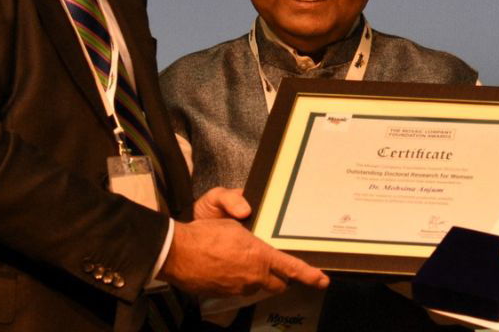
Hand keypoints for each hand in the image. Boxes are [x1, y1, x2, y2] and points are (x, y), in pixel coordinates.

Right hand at [159, 187, 328, 296]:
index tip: (323, 281)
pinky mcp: (224, 295)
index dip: (309, 276)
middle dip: (280, 277)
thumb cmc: (203, 231)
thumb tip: (247, 209)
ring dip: (257, 277)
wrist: (176, 253)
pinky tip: (227, 267)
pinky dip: (238, 280)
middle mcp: (253, 276)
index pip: (291, 268)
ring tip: (244, 262)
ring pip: (257, 286)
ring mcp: (238, 288)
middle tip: (276, 266)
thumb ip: (238, 204)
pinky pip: (239, 289)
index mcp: (259, 256)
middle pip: (277, 283)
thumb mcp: (222, 208)